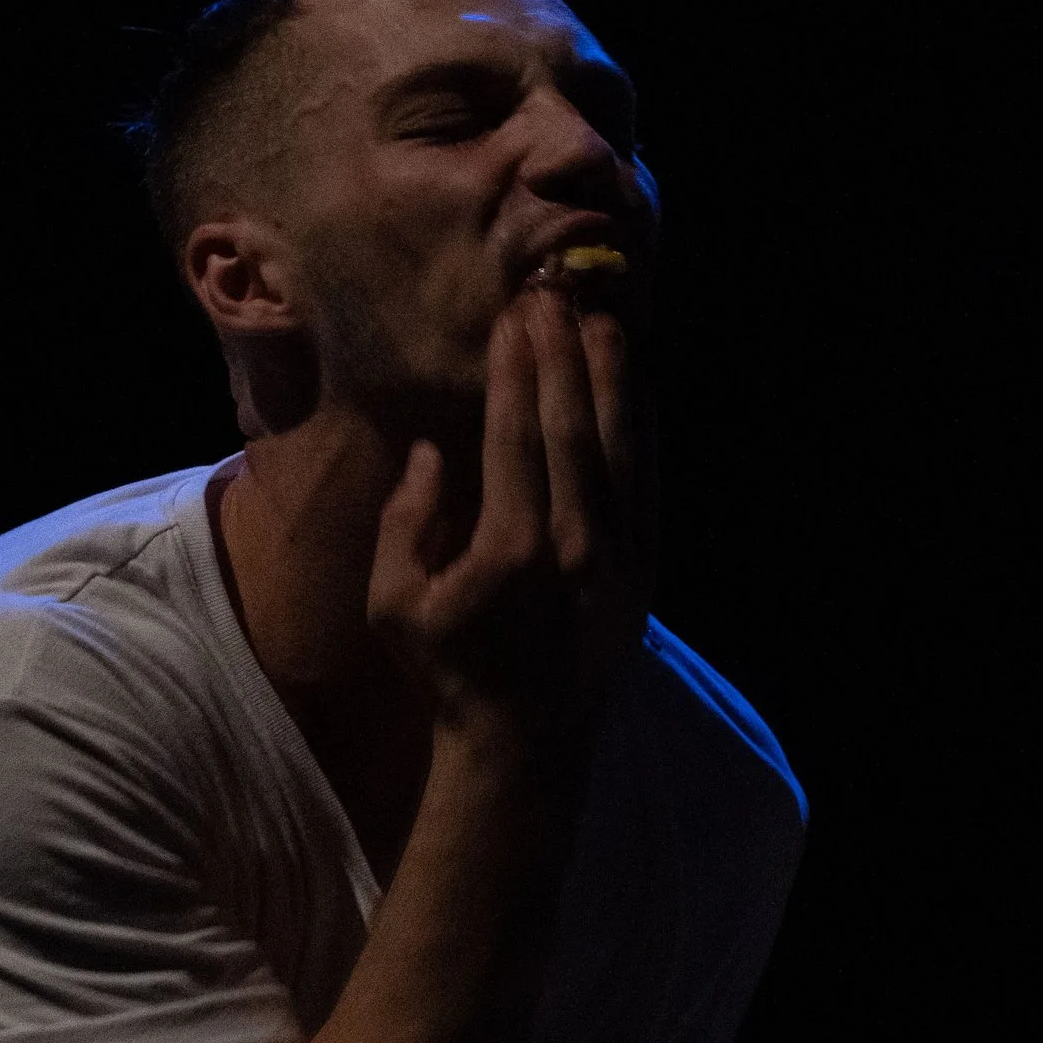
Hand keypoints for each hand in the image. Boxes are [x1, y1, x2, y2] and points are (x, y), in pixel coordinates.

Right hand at [369, 284, 649, 743]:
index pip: (517, 436)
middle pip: (574, 428)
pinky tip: (636, 387)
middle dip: (563, 355)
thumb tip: (436, 451)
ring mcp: (620, 557)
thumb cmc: (448, 673)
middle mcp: (577, 547)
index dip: (517, 370)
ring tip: (601, 320)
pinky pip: (647, 482)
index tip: (514, 319)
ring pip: (622, 447)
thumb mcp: (394, 605)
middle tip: (553, 297)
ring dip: (612, 379)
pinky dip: (644, 428)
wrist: (525, 745)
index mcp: (512, 550)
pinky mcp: (644, 568)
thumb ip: (405, 522)